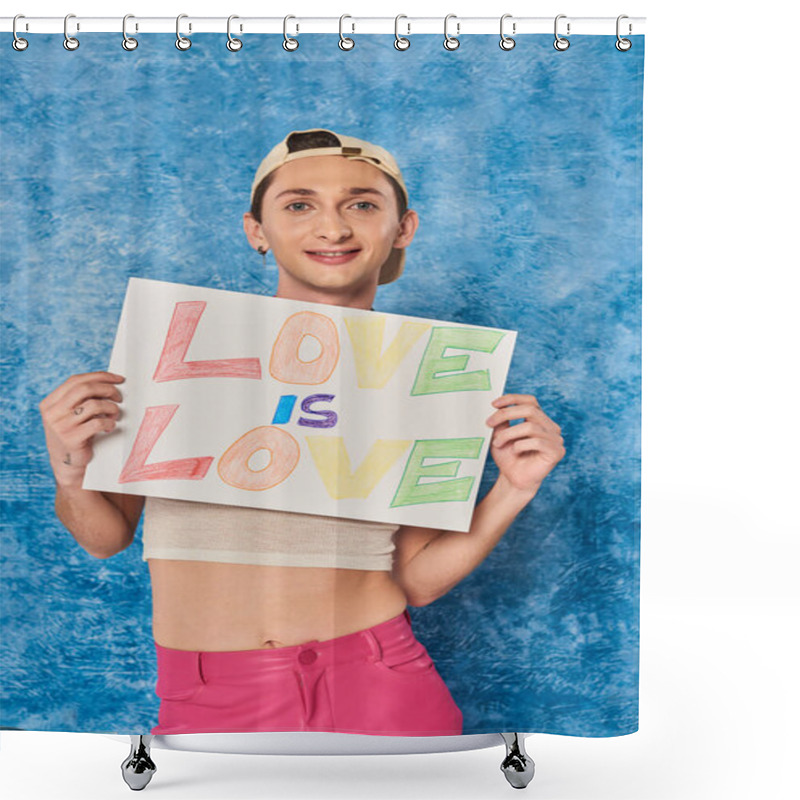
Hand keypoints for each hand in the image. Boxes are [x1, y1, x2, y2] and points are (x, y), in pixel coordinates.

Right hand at [39, 371, 124, 487]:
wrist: (67, 465)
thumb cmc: (75, 435)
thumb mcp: (71, 414)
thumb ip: (81, 399)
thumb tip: (110, 382)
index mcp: (50, 403)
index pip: (76, 380)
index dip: (99, 377)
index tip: (118, 379)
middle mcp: (52, 413)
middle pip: (84, 389)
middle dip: (107, 389)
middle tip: (119, 397)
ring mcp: (60, 426)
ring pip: (93, 405)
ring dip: (110, 408)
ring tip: (114, 415)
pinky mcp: (71, 439)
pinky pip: (97, 423)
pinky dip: (109, 423)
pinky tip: (110, 427)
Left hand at [485, 394, 565, 494]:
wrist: (513, 480)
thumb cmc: (509, 458)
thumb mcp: (500, 434)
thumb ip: (502, 420)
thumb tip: (498, 406)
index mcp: (540, 420)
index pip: (531, 401)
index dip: (513, 399)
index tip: (494, 404)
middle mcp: (550, 427)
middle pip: (530, 410)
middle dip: (506, 414)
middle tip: (489, 423)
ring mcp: (555, 439)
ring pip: (530, 426)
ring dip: (509, 434)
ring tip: (498, 443)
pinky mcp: (556, 452)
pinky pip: (537, 442)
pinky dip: (520, 445)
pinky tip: (514, 451)